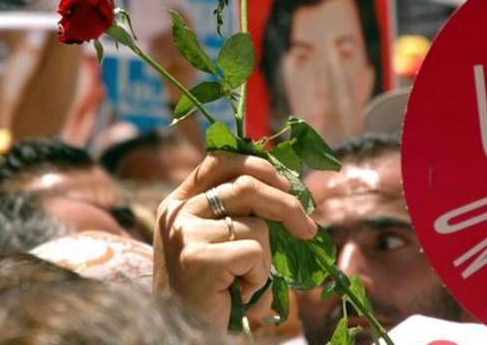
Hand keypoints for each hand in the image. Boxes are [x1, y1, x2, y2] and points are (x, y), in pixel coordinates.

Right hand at [153, 152, 316, 328]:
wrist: (184, 334)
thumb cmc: (211, 291)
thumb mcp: (220, 242)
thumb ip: (241, 212)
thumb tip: (290, 186)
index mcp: (179, 201)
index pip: (222, 160)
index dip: (261, 166)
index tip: (288, 185)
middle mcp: (178, 212)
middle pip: (247, 184)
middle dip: (287, 204)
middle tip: (308, 228)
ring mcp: (184, 232)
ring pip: (256, 224)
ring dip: (264, 258)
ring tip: (244, 280)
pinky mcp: (197, 256)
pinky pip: (254, 251)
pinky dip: (258, 275)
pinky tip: (238, 292)